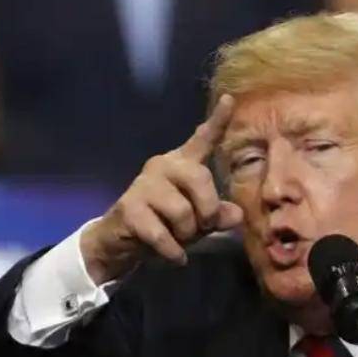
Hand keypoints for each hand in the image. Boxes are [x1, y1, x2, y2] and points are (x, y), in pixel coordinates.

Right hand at [81, 95, 242, 283]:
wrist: (121, 242)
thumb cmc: (166, 225)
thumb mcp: (198, 222)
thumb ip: (218, 215)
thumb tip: (236, 215)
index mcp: (183, 164)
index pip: (203, 140)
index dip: (218, 121)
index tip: (232, 100)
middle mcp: (163, 166)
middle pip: (201, 181)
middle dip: (207, 213)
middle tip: (200, 228)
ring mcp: (144, 185)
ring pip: (184, 213)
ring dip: (187, 236)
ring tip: (178, 239)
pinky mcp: (130, 208)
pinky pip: (164, 235)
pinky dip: (173, 252)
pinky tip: (174, 256)